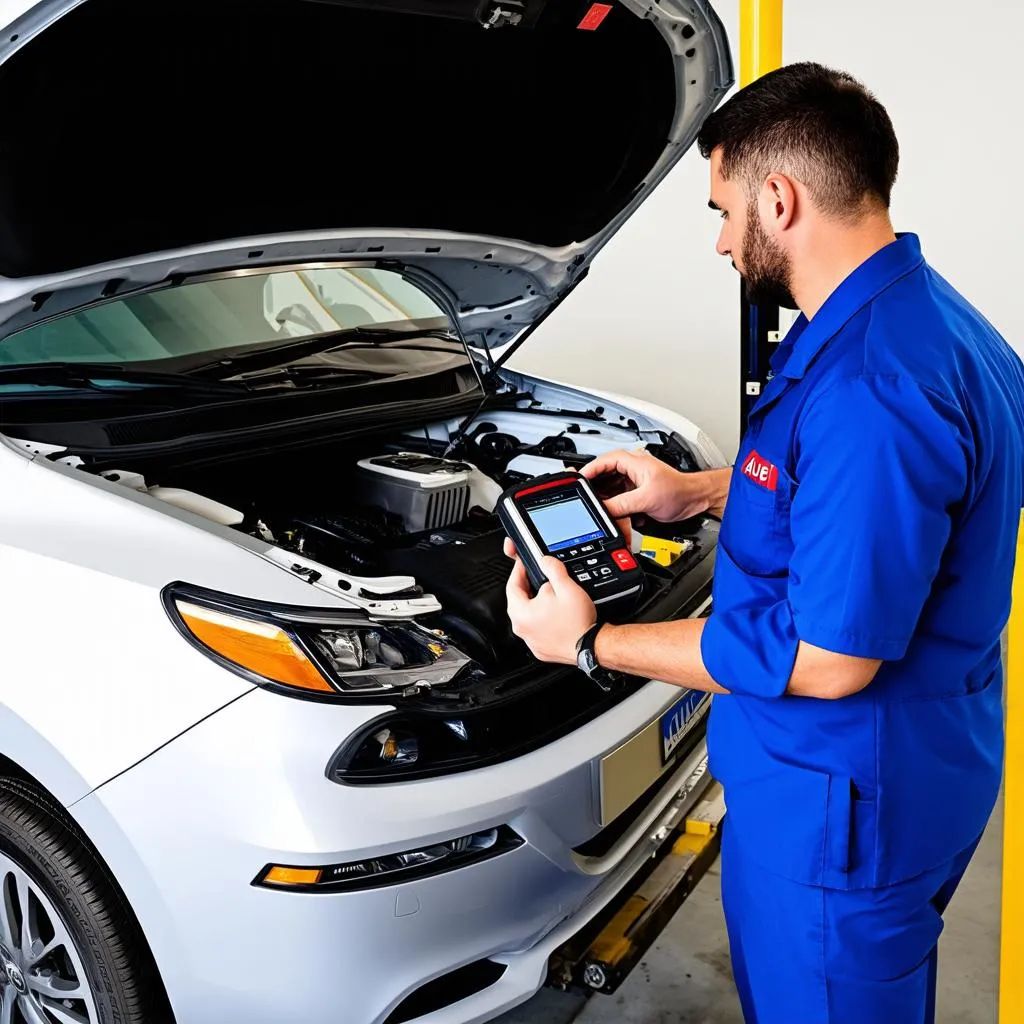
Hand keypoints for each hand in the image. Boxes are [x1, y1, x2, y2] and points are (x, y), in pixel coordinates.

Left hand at [504, 541, 596, 664]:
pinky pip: (537, 629)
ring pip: (528, 615)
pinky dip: (543, 620)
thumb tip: (545, 561)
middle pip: (518, 601)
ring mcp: (530, 640)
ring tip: (551, 596)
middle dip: (527, 586)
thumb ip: (553, 569)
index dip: (518, 571)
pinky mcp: (540, 648)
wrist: (590, 646)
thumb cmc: (577, 623)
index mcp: (521, 613)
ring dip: (536, 604)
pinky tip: (556, 615)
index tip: (524, 564)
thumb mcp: (566, 587)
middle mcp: (522, 628)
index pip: (511, 586)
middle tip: (537, 577)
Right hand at [582, 448, 710, 522]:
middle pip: (602, 476)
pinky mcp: (635, 492)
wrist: (695, 500)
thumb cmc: (680, 491)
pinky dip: (614, 507)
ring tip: (600, 509)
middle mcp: (631, 468)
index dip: (587, 471)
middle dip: (594, 489)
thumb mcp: (647, 499)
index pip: (601, 461)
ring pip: (609, 489)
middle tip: (585, 499)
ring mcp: (632, 480)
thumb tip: (604, 509)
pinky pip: (618, 498)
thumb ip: (622, 504)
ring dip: (605, 500)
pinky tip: (615, 514)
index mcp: (633, 461)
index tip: (577, 482)